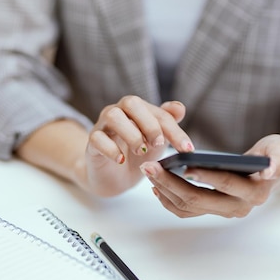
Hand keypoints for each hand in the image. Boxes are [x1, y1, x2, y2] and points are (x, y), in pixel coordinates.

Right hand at [78, 96, 194, 196]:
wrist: (114, 177)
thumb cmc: (137, 155)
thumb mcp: (157, 142)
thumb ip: (168, 124)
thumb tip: (179, 107)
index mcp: (138, 111)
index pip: (159, 113)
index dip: (175, 130)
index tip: (187, 149)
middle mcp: (119, 112)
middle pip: (131, 102)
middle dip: (149, 123)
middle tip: (158, 144)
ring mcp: (103, 126)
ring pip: (112, 115)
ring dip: (131, 134)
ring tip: (141, 151)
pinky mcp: (92, 142)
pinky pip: (97, 138)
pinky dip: (111, 149)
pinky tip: (121, 160)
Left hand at [139, 134, 279, 217]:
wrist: (270, 169)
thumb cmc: (273, 155)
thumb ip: (277, 158)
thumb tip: (269, 170)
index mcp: (254, 192)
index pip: (225, 184)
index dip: (204, 176)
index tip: (183, 166)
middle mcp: (238, 207)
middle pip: (198, 199)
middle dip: (171, 183)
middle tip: (151, 167)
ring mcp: (224, 212)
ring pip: (188, 207)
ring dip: (165, 190)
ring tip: (149, 172)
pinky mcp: (213, 211)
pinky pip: (186, 211)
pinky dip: (169, 200)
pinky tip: (156, 186)